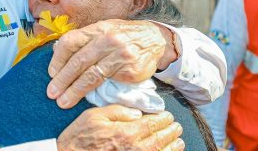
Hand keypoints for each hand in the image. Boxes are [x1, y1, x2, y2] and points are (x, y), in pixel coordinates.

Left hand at [47, 19, 176, 107]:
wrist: (155, 39)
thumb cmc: (123, 36)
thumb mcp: (104, 30)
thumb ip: (84, 40)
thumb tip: (57, 52)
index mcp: (98, 28)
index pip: (70, 41)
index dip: (57, 59)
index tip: (51, 73)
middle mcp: (108, 39)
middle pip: (78, 61)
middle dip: (62, 79)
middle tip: (52, 92)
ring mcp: (120, 55)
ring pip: (91, 75)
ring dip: (75, 91)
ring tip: (63, 101)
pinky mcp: (130, 70)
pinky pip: (108, 83)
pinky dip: (94, 92)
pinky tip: (85, 99)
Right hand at [57, 105, 183, 150]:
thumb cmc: (79, 136)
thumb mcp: (95, 115)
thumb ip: (118, 111)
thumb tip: (137, 112)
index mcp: (126, 132)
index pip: (152, 124)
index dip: (163, 119)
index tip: (168, 116)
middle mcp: (134, 149)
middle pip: (160, 140)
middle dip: (171, 132)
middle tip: (176, 126)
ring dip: (172, 147)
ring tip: (178, 141)